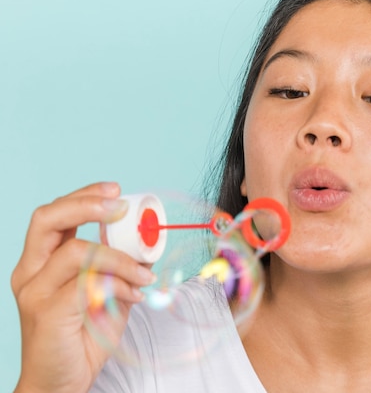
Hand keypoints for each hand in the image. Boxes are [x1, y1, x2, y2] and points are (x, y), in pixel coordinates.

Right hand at [11, 182, 155, 392]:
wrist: (60, 383)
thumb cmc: (82, 337)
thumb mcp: (105, 294)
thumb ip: (116, 270)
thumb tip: (145, 250)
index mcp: (41, 262)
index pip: (55, 216)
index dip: (84, 197)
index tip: (116, 190)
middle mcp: (31, 272)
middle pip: (48, 219)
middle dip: (87, 204)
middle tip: (120, 206)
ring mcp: (35, 292)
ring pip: (76, 251)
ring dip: (119, 257)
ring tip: (144, 274)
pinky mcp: (46, 313)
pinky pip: (86, 283)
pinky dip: (117, 282)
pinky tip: (134, 293)